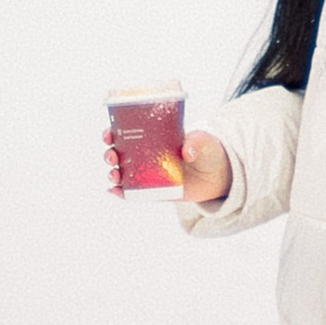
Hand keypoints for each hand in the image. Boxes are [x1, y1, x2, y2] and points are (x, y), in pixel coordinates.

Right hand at [99, 126, 230, 203]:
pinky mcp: (153, 191)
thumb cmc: (207, 151)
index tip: (109, 134)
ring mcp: (148, 174)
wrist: (216, 175)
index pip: (127, 132)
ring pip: (123, 173)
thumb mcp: (205, 142)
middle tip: (112, 156)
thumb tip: (187, 151)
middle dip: (110, 154)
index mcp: (153, 137)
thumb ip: (198, 143)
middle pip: (119, 153)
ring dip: (113, 173)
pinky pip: (133, 193)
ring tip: (115, 175)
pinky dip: (121, 193)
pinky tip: (114, 191)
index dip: (113, 132)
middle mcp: (146, 155)